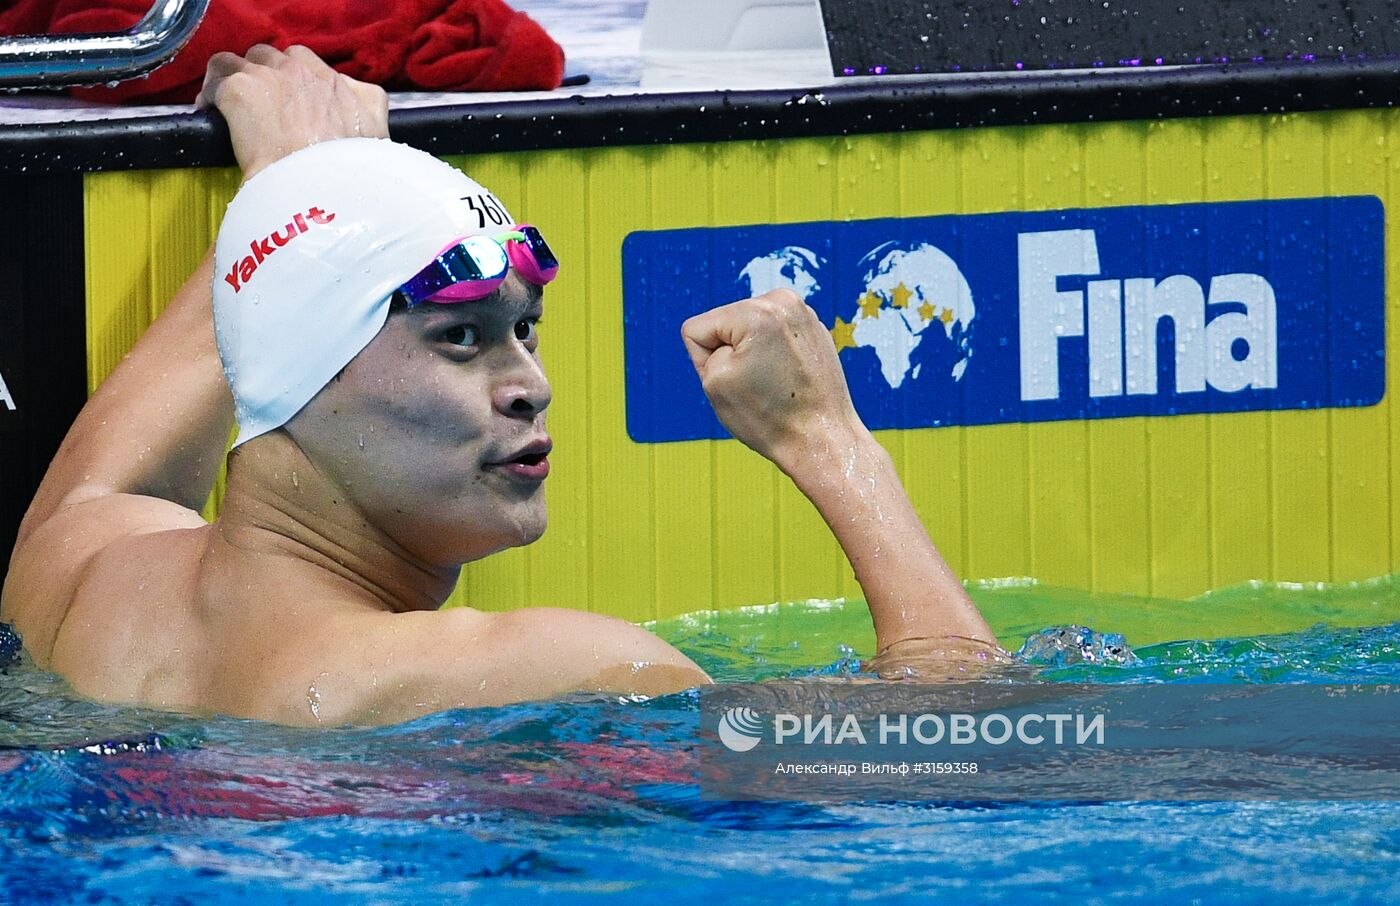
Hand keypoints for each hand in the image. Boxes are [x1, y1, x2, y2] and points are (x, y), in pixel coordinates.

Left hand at [195, 44, 389, 181]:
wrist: (321, 190)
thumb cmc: (347, 176)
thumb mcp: (379, 137)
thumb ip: (372, 111)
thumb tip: (356, 106)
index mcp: (338, 85)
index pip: (308, 67)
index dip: (293, 85)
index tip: (288, 106)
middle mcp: (305, 72)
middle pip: (273, 60)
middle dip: (264, 81)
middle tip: (259, 111)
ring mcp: (271, 76)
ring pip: (242, 62)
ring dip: (236, 82)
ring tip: (229, 108)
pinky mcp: (242, 89)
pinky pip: (217, 77)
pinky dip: (212, 93)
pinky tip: (212, 113)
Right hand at [681, 290, 863, 470]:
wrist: (822, 440)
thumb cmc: (769, 418)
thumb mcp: (715, 381)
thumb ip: (708, 345)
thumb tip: (735, 332)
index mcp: (755, 311)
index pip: (697, 330)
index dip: (703, 362)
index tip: (735, 383)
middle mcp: (782, 301)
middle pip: (724, 325)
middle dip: (731, 355)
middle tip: (758, 386)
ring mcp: (803, 313)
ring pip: (747, 331)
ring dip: (752, 356)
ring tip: (775, 383)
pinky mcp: (814, 330)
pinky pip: (772, 338)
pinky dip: (774, 358)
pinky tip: (789, 380)